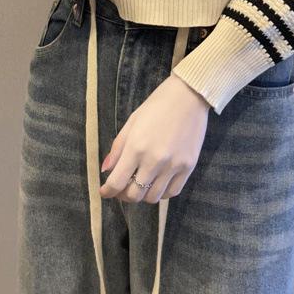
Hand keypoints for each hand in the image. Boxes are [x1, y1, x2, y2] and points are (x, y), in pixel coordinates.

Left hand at [99, 73, 209, 203]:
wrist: (189, 95)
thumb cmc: (157, 105)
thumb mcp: (132, 122)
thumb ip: (118, 148)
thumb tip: (106, 170)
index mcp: (136, 147)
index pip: (117, 183)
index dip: (107, 192)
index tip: (105, 191)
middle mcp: (154, 160)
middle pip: (134, 195)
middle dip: (123, 195)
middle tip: (122, 187)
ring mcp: (173, 166)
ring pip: (153, 198)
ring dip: (143, 195)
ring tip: (141, 184)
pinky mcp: (189, 167)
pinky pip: (172, 192)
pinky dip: (162, 192)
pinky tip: (158, 182)